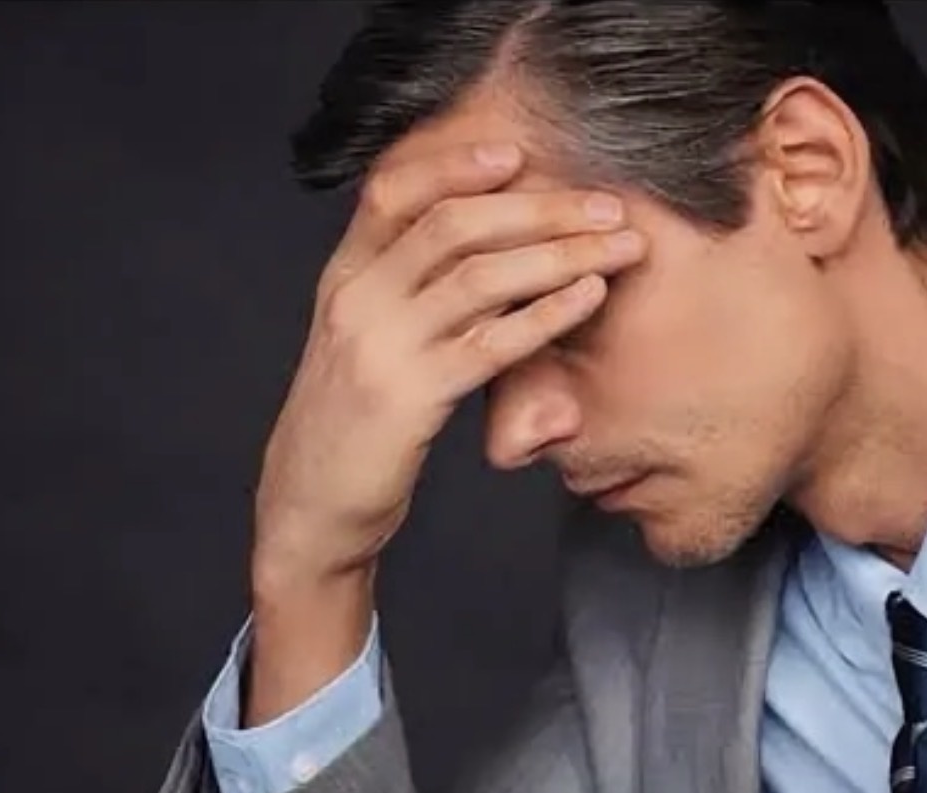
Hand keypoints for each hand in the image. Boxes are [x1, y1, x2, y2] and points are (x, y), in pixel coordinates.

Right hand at [251, 141, 645, 588]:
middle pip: (453, 224)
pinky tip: (589, 296)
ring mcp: (380, 347)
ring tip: (618, 246)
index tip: (518, 153)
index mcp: (343, 278)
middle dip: (540, 208)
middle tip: (606, 206)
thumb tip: (481, 249)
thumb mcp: (360, 340)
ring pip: (480, 276)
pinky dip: (548, 313)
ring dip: (560, 254)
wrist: (308, 505)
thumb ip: (402, 290)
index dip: (455, 163)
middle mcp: (357, 300)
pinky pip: (491, 343)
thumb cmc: (351, 423)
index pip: (392, 192)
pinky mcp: (409, 398)